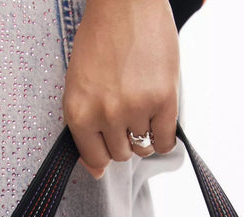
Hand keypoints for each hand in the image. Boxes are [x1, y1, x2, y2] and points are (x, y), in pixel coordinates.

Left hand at [62, 0, 179, 178]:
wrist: (126, 1)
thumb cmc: (102, 38)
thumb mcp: (80, 84)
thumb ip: (85, 127)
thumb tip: (96, 172)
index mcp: (78, 111)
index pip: (94, 159)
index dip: (105, 151)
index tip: (111, 141)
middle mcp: (105, 114)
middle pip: (120, 154)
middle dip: (125, 139)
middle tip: (128, 112)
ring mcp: (135, 108)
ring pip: (142, 148)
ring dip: (144, 135)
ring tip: (143, 108)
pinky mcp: (163, 99)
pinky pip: (165, 141)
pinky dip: (165, 137)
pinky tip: (160, 118)